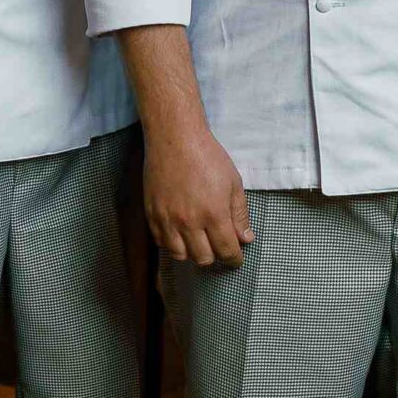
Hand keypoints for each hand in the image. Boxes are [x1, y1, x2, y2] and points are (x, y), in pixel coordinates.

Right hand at [143, 122, 253, 267]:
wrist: (175, 138)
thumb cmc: (208, 157)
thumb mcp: (233, 182)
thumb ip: (240, 214)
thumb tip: (246, 238)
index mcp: (214, 214)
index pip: (226, 251)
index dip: (234, 259)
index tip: (236, 258)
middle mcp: (190, 222)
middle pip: (203, 258)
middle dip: (215, 256)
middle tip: (218, 245)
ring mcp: (168, 219)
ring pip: (180, 255)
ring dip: (192, 252)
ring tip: (198, 240)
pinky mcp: (152, 214)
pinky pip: (161, 242)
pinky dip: (172, 243)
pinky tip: (180, 232)